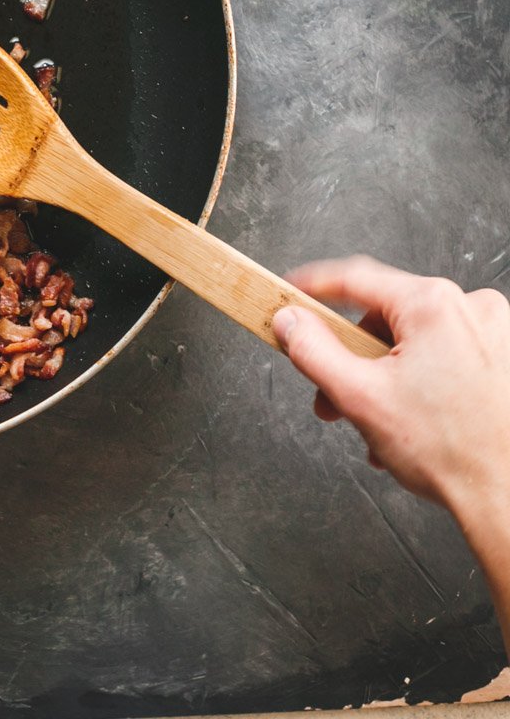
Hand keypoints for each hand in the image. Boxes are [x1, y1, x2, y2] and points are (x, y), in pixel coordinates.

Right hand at [275, 256, 509, 508]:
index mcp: (434, 306)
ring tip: (376, 421)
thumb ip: (311, 350)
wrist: (508, 499)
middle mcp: (471, 308)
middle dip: (351, 358)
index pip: (354, 279)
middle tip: (331, 392)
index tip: (291, 293)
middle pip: (384, 317)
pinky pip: (443, 354)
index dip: (312, 287)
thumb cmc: (453, 454)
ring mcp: (495, 332)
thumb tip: (291, 321)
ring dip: (383, 376)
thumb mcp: (357, 396)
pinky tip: (408, 419)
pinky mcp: (504, 356)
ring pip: (412, 340)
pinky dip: (417, 381)